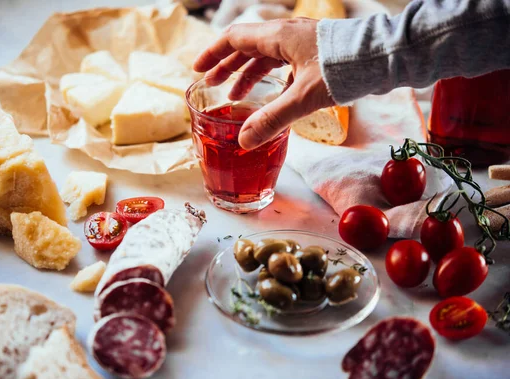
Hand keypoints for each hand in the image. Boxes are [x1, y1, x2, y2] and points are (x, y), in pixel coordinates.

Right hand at [193, 18, 334, 149]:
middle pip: (246, 46)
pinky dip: (270, 77)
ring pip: (265, 55)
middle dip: (227, 67)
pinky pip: (282, 61)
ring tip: (236, 96)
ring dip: (247, 73)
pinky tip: (271, 95)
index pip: (234, 39)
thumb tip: (244, 141)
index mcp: (277, 36)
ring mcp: (301, 41)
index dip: (213, 54)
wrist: (383, 55)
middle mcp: (286, 34)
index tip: (198, 70)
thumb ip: (272, 120)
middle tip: (212, 86)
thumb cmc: (344, 69)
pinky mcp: (313, 52)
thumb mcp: (304, 98)